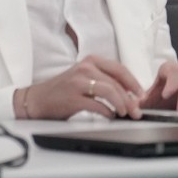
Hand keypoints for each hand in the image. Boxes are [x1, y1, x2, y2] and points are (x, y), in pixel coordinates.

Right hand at [22, 55, 143, 119]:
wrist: (36, 100)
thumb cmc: (63, 90)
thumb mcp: (85, 77)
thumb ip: (104, 80)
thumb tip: (130, 93)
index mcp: (90, 61)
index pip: (119, 69)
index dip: (134, 83)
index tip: (141, 94)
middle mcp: (85, 68)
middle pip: (116, 83)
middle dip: (131, 98)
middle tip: (137, 110)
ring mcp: (78, 83)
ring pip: (110, 92)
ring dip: (122, 105)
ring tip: (125, 113)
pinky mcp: (73, 98)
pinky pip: (98, 106)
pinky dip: (108, 112)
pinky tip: (110, 116)